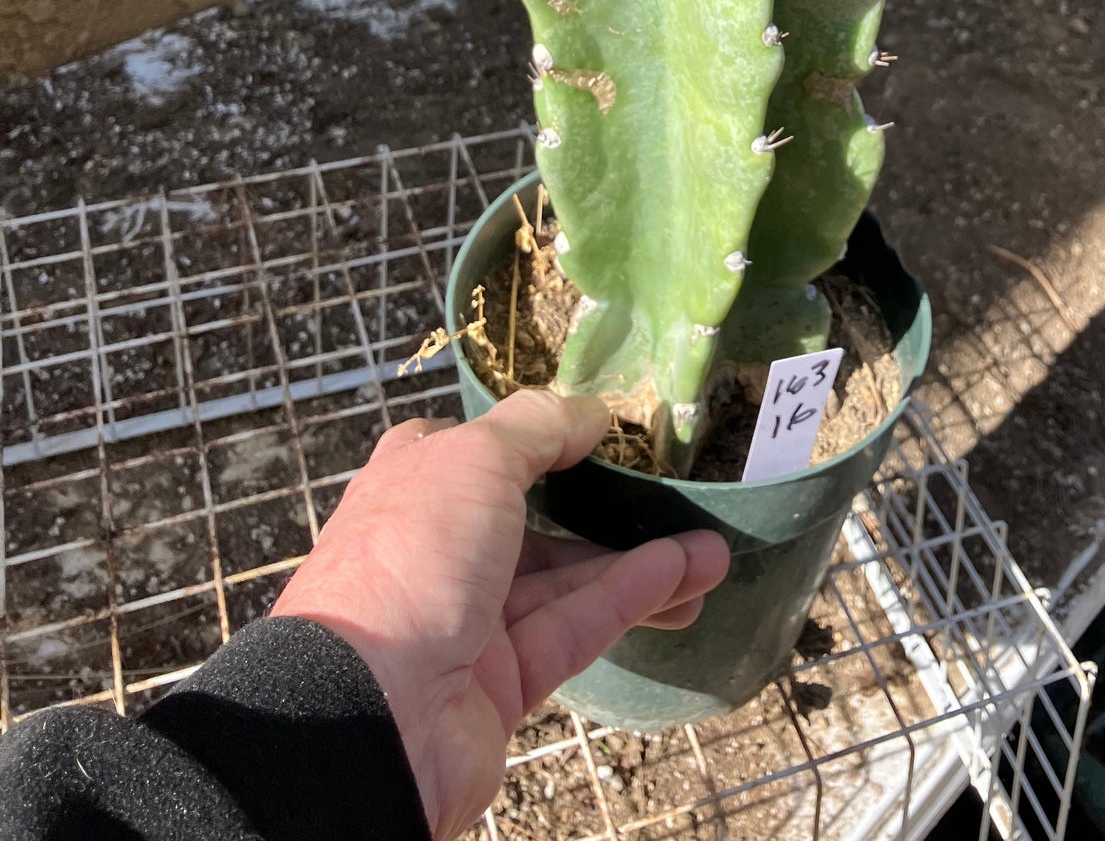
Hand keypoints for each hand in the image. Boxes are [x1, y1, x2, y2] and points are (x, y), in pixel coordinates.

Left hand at [271, 391, 728, 840]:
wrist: (370, 713)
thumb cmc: (411, 555)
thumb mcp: (474, 457)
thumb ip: (538, 427)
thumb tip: (591, 409)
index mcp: (418, 482)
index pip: (487, 449)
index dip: (546, 435)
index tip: (611, 426)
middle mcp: (442, 546)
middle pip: (539, 517)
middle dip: (610, 506)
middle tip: (680, 492)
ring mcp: (472, 619)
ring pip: (569, 578)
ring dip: (642, 560)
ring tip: (715, 548)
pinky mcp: (505, 681)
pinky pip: (578, 627)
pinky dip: (632, 598)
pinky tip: (688, 574)